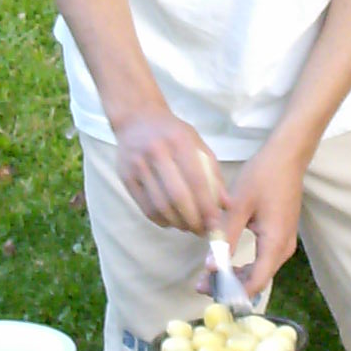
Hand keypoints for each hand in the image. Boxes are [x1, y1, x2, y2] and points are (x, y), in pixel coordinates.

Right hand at [113, 106, 225, 232]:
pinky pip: (144, 206)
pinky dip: (160, 220)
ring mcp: (138, 165)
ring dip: (176, 223)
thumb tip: (225, 204)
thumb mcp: (196, 143)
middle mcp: (157, 152)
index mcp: (179, 142)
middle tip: (202, 231)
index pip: (196, 180)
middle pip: (177, 196)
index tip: (215, 224)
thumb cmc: (172, 133)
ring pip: (159, 205)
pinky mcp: (125, 176)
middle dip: (192, 220)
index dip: (207, 206)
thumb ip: (212, 172)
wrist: (136, 119)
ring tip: (188, 227)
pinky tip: (170, 221)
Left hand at [218, 136, 307, 302]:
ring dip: (236, 276)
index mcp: (275, 243)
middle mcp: (284, 249)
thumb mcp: (239, 206)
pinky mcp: (281, 236)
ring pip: (260, 271)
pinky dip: (245, 265)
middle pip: (257, 280)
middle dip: (230, 286)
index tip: (208, 293)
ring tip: (208, 276)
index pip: (255, 283)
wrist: (287, 157)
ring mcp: (285, 242)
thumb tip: (210, 267)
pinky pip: (263, 259)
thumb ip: (225, 237)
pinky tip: (225, 260)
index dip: (232, 293)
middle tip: (200, 285)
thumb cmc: (263, 176)